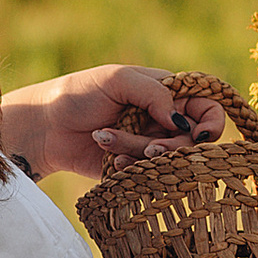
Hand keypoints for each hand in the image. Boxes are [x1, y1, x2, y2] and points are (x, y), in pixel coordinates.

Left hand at [0, 65, 227, 180]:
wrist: (45, 126)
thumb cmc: (79, 93)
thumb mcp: (118, 80)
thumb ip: (155, 94)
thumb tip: (185, 124)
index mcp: (166, 93)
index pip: (208, 106)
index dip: (212, 122)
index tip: (199, 134)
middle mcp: (163, 120)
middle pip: (192, 140)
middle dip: (171, 146)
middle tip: (149, 148)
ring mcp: (149, 145)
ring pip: (168, 160)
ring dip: (140, 154)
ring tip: (109, 141)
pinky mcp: (133, 168)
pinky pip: (148, 176)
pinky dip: (131, 169)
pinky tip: (110, 161)